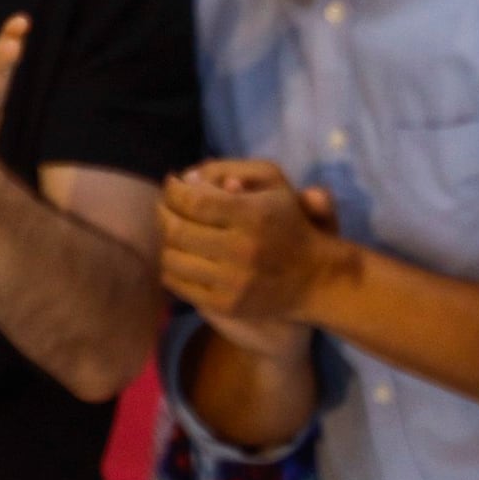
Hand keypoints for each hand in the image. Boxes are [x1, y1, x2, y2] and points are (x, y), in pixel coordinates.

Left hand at [157, 159, 347, 339]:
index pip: (194, 200)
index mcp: (253, 215)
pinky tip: (181, 256)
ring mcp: (232, 281)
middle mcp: (241, 249)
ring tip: (172, 230)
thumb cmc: (290, 226)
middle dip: (163, 212)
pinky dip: (172, 267)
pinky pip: (178, 284)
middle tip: (165, 206)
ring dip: (165, 240)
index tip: (172, 184)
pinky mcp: (225, 305)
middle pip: (177, 229)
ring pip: (172, 257)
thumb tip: (185, 178)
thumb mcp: (273, 188)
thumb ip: (228, 174)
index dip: (173, 191)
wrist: (315, 280)